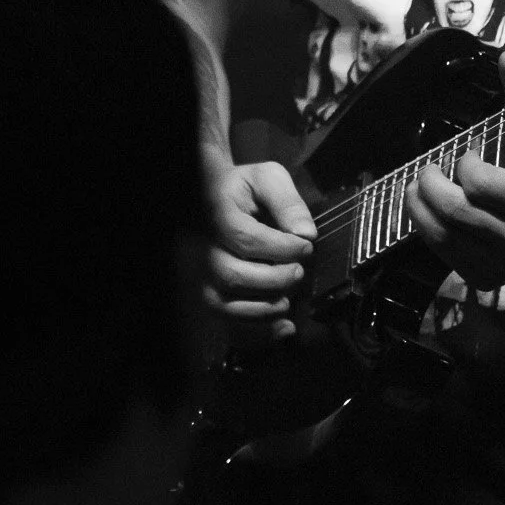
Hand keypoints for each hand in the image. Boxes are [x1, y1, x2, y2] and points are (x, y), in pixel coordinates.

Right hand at [202, 157, 316, 343]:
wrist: (211, 197)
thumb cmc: (243, 188)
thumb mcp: (267, 178)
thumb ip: (288, 201)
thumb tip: (306, 234)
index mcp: (214, 213)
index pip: (245, 238)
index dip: (281, 248)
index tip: (306, 247)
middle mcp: (199, 247)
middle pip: (233, 275)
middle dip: (275, 279)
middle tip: (299, 271)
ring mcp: (198, 273)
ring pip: (226, 303)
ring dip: (266, 306)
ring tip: (289, 296)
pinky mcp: (205, 292)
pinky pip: (226, 319)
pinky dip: (258, 326)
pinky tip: (284, 325)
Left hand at [405, 53, 504, 290]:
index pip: (482, 183)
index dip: (465, 163)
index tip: (468, 150)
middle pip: (457, 211)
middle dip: (430, 184)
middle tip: (428, 168)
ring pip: (444, 236)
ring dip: (419, 207)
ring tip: (418, 187)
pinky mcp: (490, 277)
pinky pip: (445, 256)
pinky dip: (428, 230)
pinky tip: (429, 212)